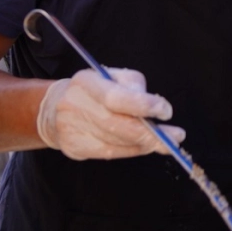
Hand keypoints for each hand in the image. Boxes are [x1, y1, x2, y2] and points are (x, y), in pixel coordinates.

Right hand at [35, 68, 185, 160]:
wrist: (55, 108)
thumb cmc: (95, 90)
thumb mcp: (114, 77)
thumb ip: (135, 88)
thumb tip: (158, 109)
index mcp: (86, 82)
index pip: (116, 97)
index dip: (143, 105)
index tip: (166, 111)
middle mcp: (75, 105)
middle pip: (117, 125)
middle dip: (151, 132)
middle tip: (176, 136)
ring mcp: (72, 129)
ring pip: (116, 142)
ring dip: (145, 143)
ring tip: (165, 142)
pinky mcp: (74, 148)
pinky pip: (110, 153)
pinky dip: (133, 150)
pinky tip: (146, 146)